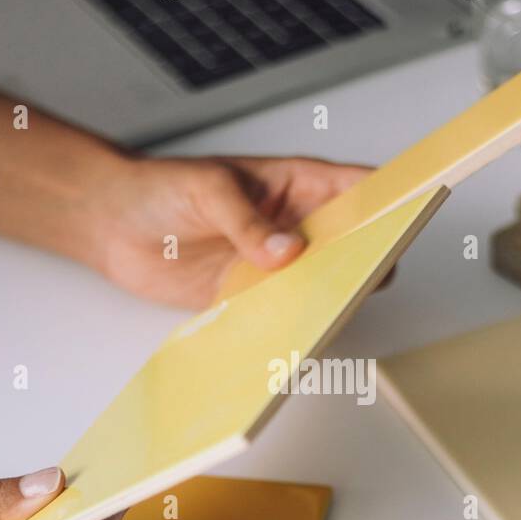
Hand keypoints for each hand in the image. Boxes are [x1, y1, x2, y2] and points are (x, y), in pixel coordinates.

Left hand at [80, 154, 369, 307]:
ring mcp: (276, 263)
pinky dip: (292, 324)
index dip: (390, 202)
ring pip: (323, 284)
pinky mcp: (250, 296)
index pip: (359, 189)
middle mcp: (295, 225)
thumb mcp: (208, 191)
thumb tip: (286, 251)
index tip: (408, 220)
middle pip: (353, 244)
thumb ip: (247, 222)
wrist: (112, 224)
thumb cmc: (160, 188)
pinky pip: (283, 312)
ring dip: (329, 299)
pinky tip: (293, 335)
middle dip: (367, 262)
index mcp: (297, 184)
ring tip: (331, 314)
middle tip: (368, 281)